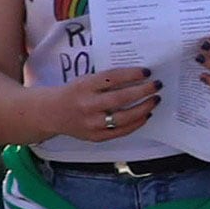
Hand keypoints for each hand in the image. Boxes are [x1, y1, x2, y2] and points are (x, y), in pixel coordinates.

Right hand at [43, 65, 162, 143]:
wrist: (52, 113)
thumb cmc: (74, 92)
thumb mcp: (85, 80)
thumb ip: (106, 79)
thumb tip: (138, 75)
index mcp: (84, 86)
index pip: (112, 78)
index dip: (131, 74)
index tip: (147, 71)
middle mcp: (87, 105)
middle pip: (120, 99)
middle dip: (143, 91)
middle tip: (157, 85)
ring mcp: (91, 124)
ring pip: (123, 118)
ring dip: (143, 108)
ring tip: (154, 100)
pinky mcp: (95, 137)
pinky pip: (120, 131)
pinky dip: (135, 123)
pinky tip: (145, 115)